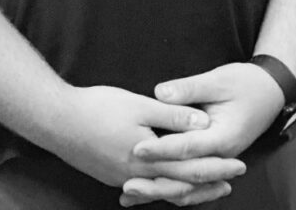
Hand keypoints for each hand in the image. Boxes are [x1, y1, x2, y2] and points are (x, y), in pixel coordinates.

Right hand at [49, 85, 245, 204]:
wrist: (56, 121)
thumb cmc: (97, 108)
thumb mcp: (138, 104)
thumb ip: (172, 116)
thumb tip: (203, 125)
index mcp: (149, 159)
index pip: (191, 166)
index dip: (216, 166)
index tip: (238, 165)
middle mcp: (138, 176)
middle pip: (180, 185)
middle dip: (207, 184)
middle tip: (230, 183)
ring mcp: (122, 179)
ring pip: (162, 190)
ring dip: (185, 188)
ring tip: (202, 188)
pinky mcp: (110, 175)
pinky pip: (144, 188)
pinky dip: (161, 188)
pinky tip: (161, 185)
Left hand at [119, 63, 282, 206]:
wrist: (270, 92)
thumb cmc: (245, 84)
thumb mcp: (217, 80)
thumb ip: (189, 88)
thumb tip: (160, 93)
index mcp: (223, 138)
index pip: (187, 148)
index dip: (161, 149)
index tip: (137, 150)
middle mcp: (221, 156)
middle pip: (186, 176)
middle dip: (156, 181)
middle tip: (127, 185)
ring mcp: (217, 161)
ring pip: (187, 185)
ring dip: (160, 190)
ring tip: (131, 194)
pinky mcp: (211, 159)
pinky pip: (190, 179)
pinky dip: (170, 185)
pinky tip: (147, 189)